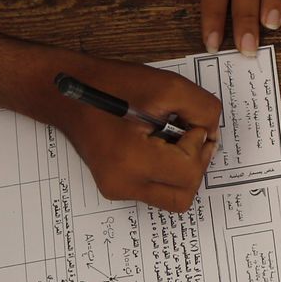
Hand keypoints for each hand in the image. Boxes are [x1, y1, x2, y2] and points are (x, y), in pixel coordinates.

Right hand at [51, 56, 221, 211]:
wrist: (68, 93)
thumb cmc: (113, 85)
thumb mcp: (169, 87)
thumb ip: (203, 110)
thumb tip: (212, 134)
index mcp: (132, 161)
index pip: (189, 172)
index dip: (198, 144)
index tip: (185, 122)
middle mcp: (123, 184)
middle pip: (183, 195)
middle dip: (195, 164)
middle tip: (187, 134)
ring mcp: (117, 189)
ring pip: (172, 196)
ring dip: (183, 169)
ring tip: (170, 138)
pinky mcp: (116, 186)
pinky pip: (156, 188)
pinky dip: (167, 170)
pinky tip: (157, 143)